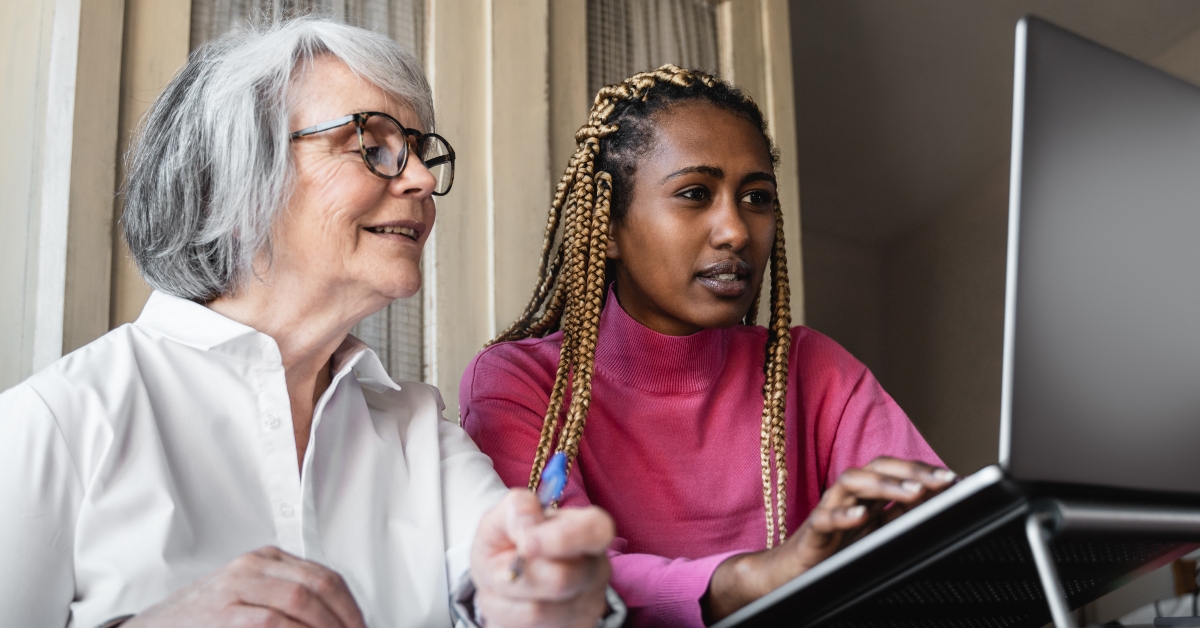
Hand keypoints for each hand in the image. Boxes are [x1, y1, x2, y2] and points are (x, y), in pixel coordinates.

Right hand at [124, 546, 364, 627]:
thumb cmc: (205, 619)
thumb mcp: (248, 597)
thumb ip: (287, 602)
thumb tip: (335, 621)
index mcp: (266, 559)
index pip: (325, 577)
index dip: (350, 607)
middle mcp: (253, 566)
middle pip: (318, 586)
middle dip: (344, 619)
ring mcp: (235, 586)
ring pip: (299, 600)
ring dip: (325, 627)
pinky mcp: (221, 613)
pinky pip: (270, 622)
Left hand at [471, 489, 613, 627]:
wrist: (503, 581)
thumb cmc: (508, 544)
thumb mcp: (502, 518)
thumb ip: (516, 508)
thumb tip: (528, 525)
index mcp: (586, 529)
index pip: (597, 530)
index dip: (562, 539)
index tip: (526, 544)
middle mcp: (596, 568)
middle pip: (561, 579)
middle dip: (519, 573)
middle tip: (508, 564)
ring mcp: (588, 604)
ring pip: (538, 611)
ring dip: (507, 597)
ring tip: (508, 584)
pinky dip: (508, 616)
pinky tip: (513, 603)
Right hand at [705, 457, 955, 621]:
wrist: (792, 572)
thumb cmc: (836, 550)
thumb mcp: (876, 534)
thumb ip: (901, 518)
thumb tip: (938, 506)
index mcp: (865, 494)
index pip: (895, 470)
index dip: (923, 470)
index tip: (953, 478)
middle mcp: (847, 495)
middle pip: (876, 467)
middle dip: (911, 471)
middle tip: (943, 481)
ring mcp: (828, 509)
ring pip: (851, 483)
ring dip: (884, 485)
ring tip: (914, 493)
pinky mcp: (812, 531)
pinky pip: (825, 518)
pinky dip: (844, 515)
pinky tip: (863, 516)